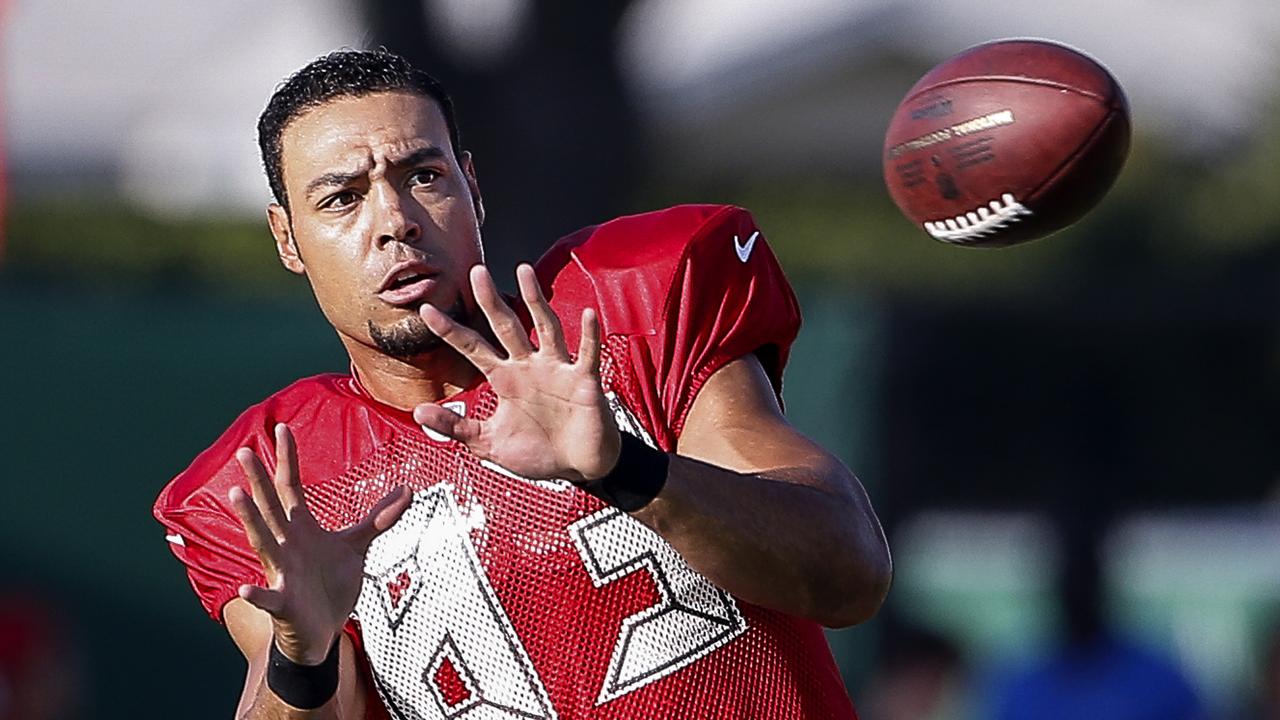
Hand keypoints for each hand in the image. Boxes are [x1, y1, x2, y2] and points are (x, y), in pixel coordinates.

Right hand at [228, 423, 411, 663]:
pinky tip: (247, 589)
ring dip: (250, 519)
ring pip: (263, 542)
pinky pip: (268, 598)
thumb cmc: (330, 585)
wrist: (321, 631)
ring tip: (237, 495)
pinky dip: (257, 594)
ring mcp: (281, 573)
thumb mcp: (357, 545)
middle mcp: (286, 545)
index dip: (287, 459)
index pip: (290, 487)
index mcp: (300, 528)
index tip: (281, 428)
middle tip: (245, 451)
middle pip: (271, 507)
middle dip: (259, 480)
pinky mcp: (283, 603)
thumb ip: (379, 518)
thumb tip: (407, 490)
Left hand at [413, 263, 620, 483]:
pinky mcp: (584, 380)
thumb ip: (456, 427)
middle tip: (474, 271)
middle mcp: (528, 366)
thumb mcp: (489, 443)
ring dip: (534, 300)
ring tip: (524, 271)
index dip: (450, 330)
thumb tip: (418, 412)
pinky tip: (587, 315)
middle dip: (490, 300)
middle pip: (506, 326)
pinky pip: (587, 353)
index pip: (472, 348)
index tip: (426, 309)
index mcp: (505, 379)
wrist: (578, 467)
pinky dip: (588, 335)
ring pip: (545, 327)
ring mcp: (557, 369)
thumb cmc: (538, 453)